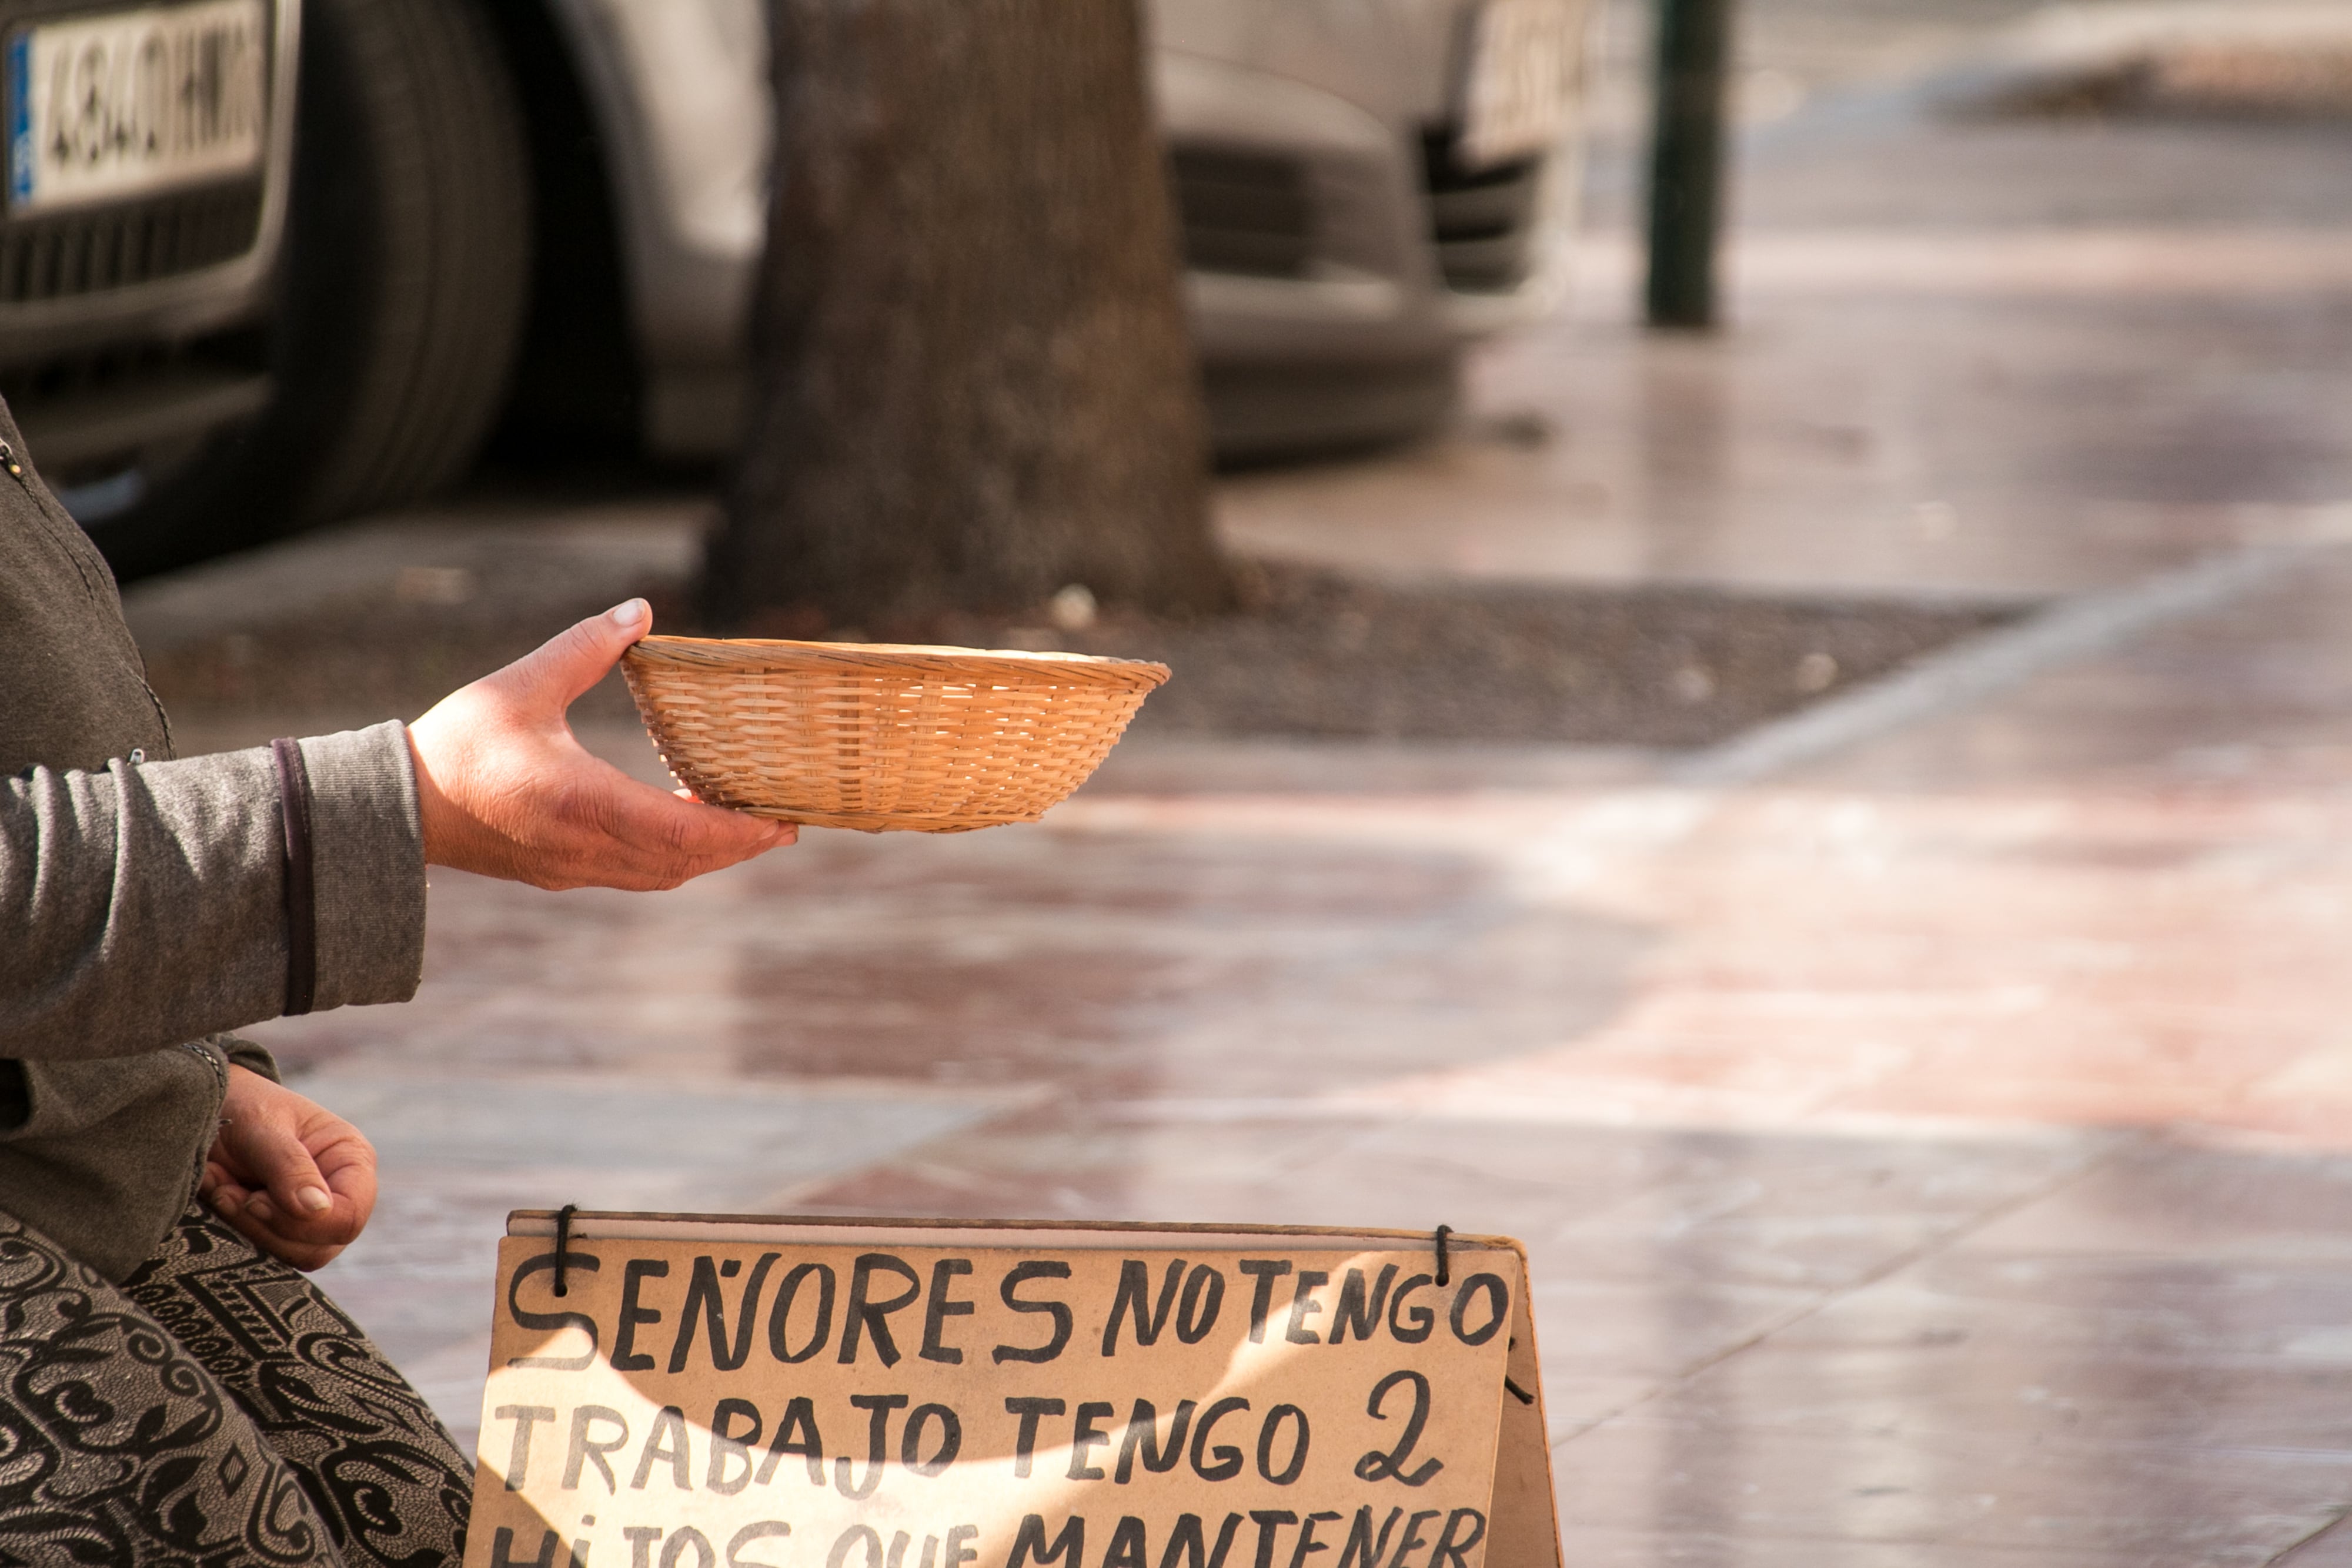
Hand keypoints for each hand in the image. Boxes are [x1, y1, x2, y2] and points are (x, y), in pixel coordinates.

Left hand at [202, 1068, 375, 1269]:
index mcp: (351, 1160)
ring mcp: (311, 1216)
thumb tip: (317, 1210)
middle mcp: (339, 1193)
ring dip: (249, 1230)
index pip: (350, 1214)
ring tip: (223, 1192)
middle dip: (269, 1227)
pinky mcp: (280, 1231)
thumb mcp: (264, 1126)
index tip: (256, 1200)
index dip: (306, 1221)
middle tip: (230, 1195)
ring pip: (294, 1256)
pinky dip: (236, 1233)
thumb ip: (290, 1166)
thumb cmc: (245, 1105)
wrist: (214, 1108)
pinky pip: (267, 1255)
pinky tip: (221, 1197)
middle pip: (323, 1245)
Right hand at [406, 598, 793, 889]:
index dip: (738, 830)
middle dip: (739, 846)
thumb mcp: (523, 683)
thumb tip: (640, 611)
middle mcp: (587, 848)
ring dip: (707, 855)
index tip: (780, 819)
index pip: (683, 831)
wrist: (399, 807)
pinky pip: (635, 874)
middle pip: (685, 862)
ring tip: (746, 828)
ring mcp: (573, 868)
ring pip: (662, 875)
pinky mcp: (559, 873)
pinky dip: (672, 858)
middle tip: (783, 824)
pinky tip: (684, 831)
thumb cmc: (460, 743)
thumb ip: (585, 647)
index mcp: (584, 803)